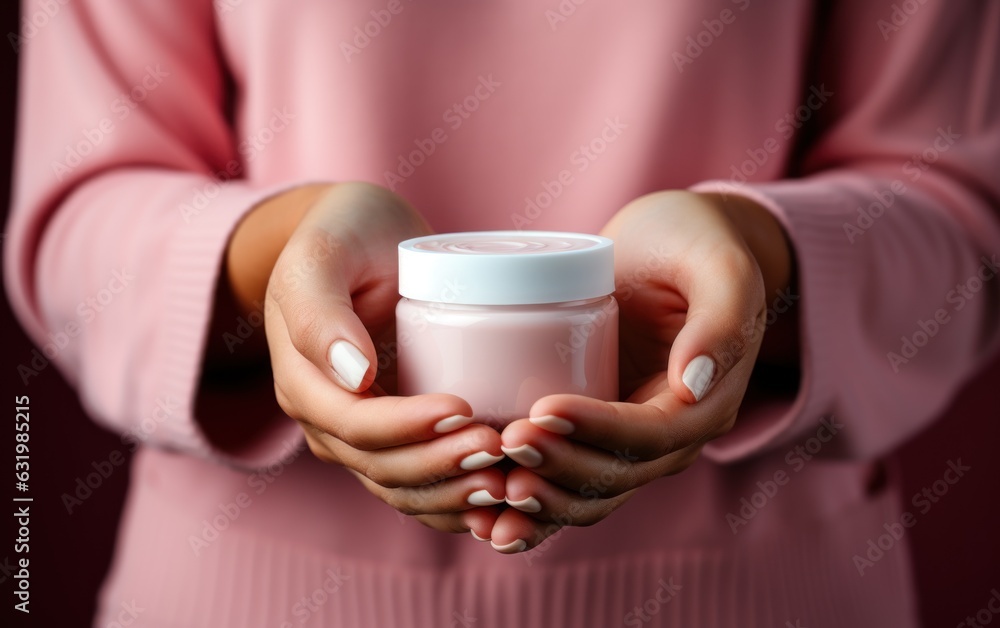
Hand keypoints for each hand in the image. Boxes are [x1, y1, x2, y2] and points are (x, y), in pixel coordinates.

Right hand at [234, 182, 504, 536]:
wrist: (363, 236)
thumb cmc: (346, 233)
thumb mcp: (322, 253)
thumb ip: (319, 309)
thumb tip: (352, 375)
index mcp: (303, 380)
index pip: (353, 424)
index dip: (406, 428)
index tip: (462, 410)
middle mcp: (327, 420)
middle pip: (381, 467)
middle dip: (440, 466)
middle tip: (499, 447)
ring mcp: (361, 436)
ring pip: (403, 488)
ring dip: (453, 494)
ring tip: (507, 480)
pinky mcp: (397, 438)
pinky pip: (421, 487)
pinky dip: (456, 502)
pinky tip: (499, 501)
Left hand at [488, 191, 793, 552]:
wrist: (671, 242)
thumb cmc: (693, 240)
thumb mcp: (719, 263)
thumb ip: (722, 318)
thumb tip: (692, 382)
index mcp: (705, 402)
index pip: (650, 434)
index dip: (596, 430)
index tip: (541, 410)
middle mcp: (672, 436)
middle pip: (616, 475)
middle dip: (559, 467)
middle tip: (505, 444)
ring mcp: (631, 441)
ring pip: (589, 494)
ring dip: (542, 501)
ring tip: (489, 487)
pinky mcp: (595, 435)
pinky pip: (567, 484)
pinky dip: (534, 512)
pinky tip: (490, 523)